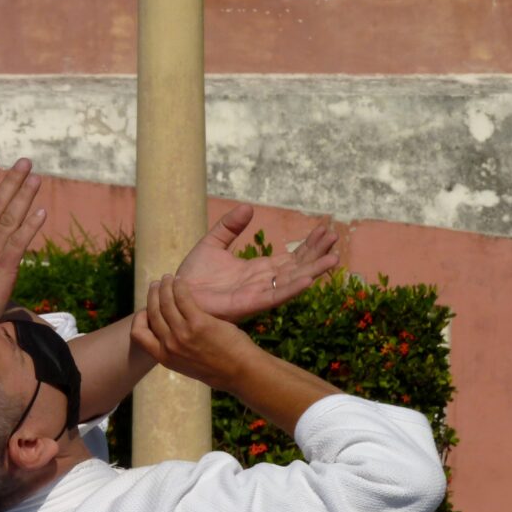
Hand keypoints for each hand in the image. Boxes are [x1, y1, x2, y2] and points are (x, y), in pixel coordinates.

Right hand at [131, 275, 256, 391]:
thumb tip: (171, 331)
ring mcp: (183, 333)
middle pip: (152, 313)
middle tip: (157, 285)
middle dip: (153, 295)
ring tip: (168, 279)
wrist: (240, 372)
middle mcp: (169, 345)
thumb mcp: (187, 364)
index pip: (138, 334)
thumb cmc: (218, 369)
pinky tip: (181, 281)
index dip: (139, 318)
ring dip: (165, 286)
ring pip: (165, 302)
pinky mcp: (198, 322)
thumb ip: (176, 349)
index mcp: (164, 357)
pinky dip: (179, 287)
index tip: (148, 309)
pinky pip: (182, 298)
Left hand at [175, 204, 337, 321]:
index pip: (292, 257)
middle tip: (336, 236)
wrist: (176, 296)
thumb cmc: (193, 276)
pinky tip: (309, 279)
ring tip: (334, 258)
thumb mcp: (213, 244)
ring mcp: (259, 294)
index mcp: (258, 270)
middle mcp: (264, 283)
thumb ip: (229, 227)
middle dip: (317, 253)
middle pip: (299, 267)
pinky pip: (276, 296)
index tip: (326, 229)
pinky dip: (293, 288)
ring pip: (293, 281)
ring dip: (314, 270)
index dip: (309, 245)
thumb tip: (247, 207)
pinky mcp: (250, 304)